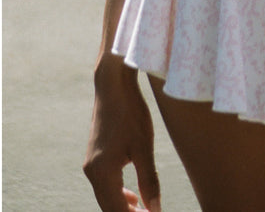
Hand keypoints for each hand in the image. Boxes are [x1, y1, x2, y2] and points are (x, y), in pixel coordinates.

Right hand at [83, 59, 161, 211]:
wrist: (113, 85)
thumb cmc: (130, 112)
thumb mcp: (144, 147)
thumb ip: (149, 181)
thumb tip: (155, 209)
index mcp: (103, 173)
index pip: (117, 211)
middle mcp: (91, 172)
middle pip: (108, 208)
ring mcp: (90, 164)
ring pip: (105, 197)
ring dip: (123, 207)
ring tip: (144, 210)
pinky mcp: (93, 157)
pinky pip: (103, 185)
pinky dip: (117, 194)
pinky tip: (132, 194)